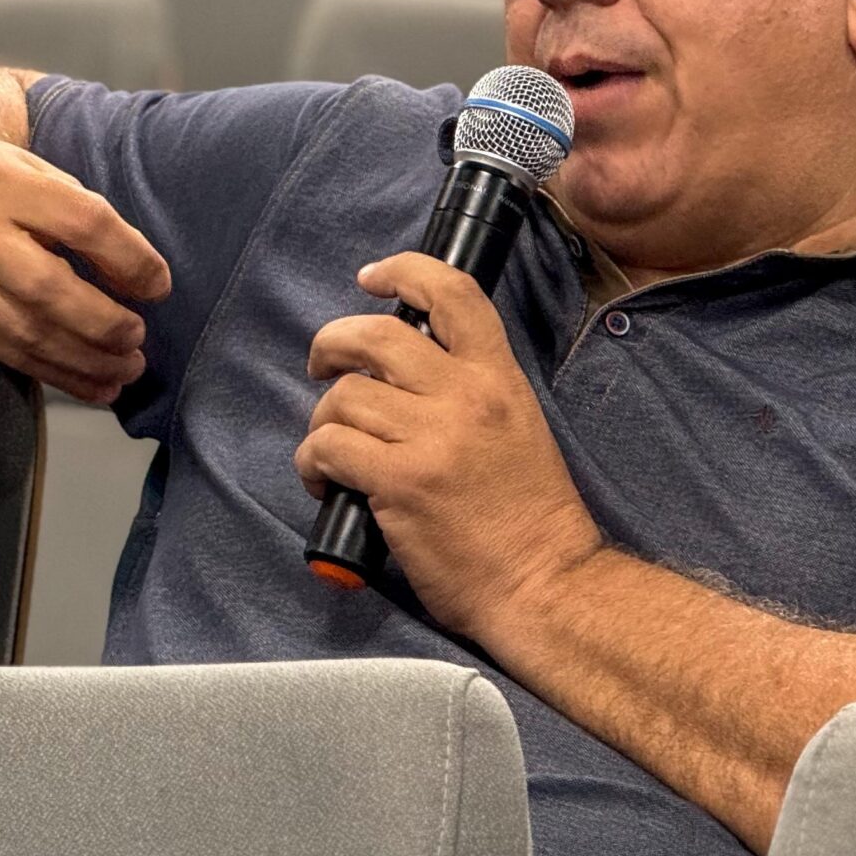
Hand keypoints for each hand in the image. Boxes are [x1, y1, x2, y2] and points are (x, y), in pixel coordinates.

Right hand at [0, 127, 169, 402]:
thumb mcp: (25, 167)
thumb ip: (74, 207)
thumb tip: (135, 268)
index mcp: (6, 184)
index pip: (81, 221)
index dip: (128, 257)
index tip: (159, 284)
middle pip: (46, 287)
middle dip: (102, 321)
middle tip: (138, 335)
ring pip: (25, 332)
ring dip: (85, 360)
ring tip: (128, 368)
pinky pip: (7, 353)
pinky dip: (57, 374)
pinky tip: (96, 384)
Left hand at [298, 253, 602, 635]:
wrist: (543, 584)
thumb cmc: (529, 517)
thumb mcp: (518, 427)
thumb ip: (469, 392)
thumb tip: (402, 375)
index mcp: (499, 379)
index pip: (453, 294)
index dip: (404, 272)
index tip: (372, 278)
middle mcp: (466, 396)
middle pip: (377, 336)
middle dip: (333, 342)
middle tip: (322, 365)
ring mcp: (431, 438)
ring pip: (344, 395)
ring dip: (322, 420)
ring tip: (331, 451)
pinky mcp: (399, 482)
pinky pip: (328, 446)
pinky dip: (312, 462)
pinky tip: (324, 482)